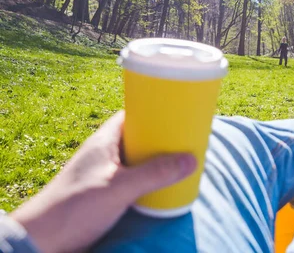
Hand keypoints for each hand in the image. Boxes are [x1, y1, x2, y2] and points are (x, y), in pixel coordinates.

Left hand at [10, 111, 196, 252]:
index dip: (155, 112)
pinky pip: (133, 179)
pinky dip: (148, 180)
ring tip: (180, 164)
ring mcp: (103, 173)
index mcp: (104, 141)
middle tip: (186, 142)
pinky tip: (162, 187)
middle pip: (139, 138)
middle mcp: (104, 154)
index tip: (178, 114)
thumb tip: (191, 159)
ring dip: (156, 162)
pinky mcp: (104, 193)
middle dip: (161, 140)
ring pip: (137, 160)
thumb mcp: (120, 188)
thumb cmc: (76, 206)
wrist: (43, 240)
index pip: (133, 115)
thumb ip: (154, 174)